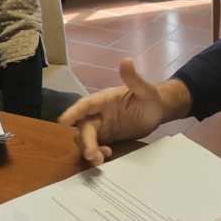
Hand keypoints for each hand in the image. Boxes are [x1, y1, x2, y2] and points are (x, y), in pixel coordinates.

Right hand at [58, 59, 190, 165]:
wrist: (157, 112)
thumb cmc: (150, 98)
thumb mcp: (145, 90)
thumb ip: (134, 78)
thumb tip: (126, 61)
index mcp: (104, 99)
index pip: (85, 105)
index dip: (73, 112)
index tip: (62, 122)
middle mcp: (99, 113)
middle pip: (84, 127)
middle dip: (85, 141)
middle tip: (92, 155)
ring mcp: (102, 126)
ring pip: (86, 139)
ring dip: (89, 150)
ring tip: (99, 159)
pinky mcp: (107, 137)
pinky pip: (95, 147)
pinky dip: (97, 153)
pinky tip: (107, 156)